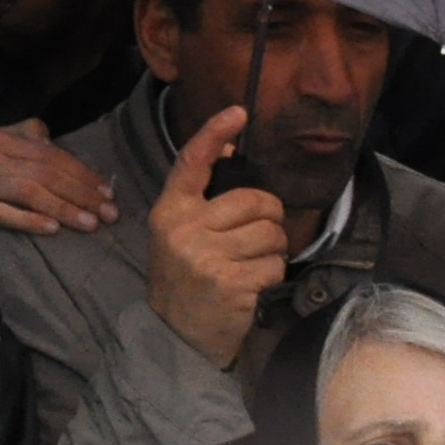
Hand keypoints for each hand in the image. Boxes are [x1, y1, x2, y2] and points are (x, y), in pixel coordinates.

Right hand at [0, 121, 119, 244]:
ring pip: (27, 189)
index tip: (108, 192)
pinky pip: (0, 212)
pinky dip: (29, 220)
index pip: (49, 152)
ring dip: (63, 207)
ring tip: (91, 224)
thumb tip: (49, 136)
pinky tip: (52, 230)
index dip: (81, 171)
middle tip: (110, 213)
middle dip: (81, 191)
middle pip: (43, 169)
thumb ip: (18, 139)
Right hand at [143, 104, 291, 370]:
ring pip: (270, 233)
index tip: (239, 112)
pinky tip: (253, 284)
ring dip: (272, 250)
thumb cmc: (185, 274)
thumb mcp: (181, 231)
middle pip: (254, 201)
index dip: (216, 133)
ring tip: (251, 264)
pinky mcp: (231, 282)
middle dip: (269, 217)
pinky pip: (274, 264)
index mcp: (170, 210)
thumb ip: (202, 195)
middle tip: (258, 235)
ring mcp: (207, 256)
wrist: (177, 333)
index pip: (193, 161)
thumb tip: (231, 149)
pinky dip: (272, 275)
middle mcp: (184, 228)